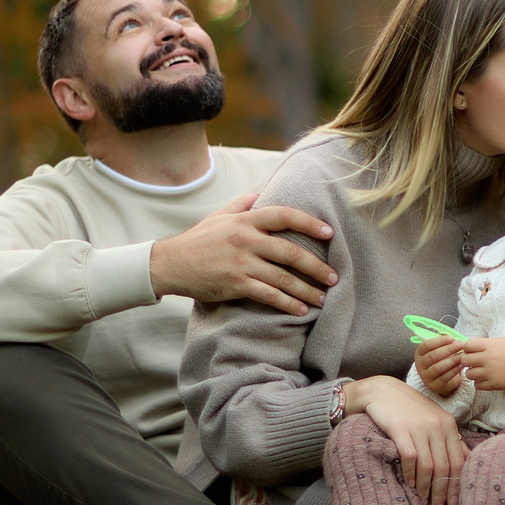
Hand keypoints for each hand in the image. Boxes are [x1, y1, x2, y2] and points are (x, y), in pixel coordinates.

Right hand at [149, 193, 336, 314]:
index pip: (284, 216)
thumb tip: (259, 194)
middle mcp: (246, 240)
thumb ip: (241, 205)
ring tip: (324, 298)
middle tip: (334, 276)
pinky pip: (268, 295)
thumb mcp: (218, 216)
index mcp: (245, 220)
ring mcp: (241, 263)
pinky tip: (301, 310)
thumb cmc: (197, 240)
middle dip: (316, 266)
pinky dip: (287, 304)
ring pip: (283, 278)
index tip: (329, 233)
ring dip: (307, 290)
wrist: (170, 264)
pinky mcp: (235, 284)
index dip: (309, 223)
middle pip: (290, 252)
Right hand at [342, 376, 465, 504]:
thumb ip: (448, 438)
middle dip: (442, 491)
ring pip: (428, 466)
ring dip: (426, 488)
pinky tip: (409, 484)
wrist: (382, 390)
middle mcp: (437, 426)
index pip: (458, 460)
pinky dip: (410, 475)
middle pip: (444, 467)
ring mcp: (419, 428)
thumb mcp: (433, 419)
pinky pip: (410, 459)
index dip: (457, 484)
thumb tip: (465, 459)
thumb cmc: (409, 408)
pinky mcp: (400, 430)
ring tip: (424, 501)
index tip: (454, 501)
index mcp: (449, 424)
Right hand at [413, 337, 465, 397]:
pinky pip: (444, 377)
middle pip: (433, 356)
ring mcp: (426, 376)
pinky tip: (462, 365)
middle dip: (448, 349)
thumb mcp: (439, 348)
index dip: (439, 341)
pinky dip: (454, 370)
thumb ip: (443, 341)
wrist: (442, 379)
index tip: (451, 338)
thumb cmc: (442, 359)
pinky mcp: (434, 385)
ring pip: (438, 367)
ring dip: (452, 360)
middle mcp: (420, 365)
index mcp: (419, 353)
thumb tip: (449, 334)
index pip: (426, 345)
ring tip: (463, 355)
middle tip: (460, 345)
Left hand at [452, 337, 504, 391]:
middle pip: (464, 360)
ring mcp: (490, 372)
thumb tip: (473, 346)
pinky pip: (477, 385)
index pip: (467, 345)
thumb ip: (488, 343)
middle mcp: (488, 359)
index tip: (473, 351)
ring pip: (468, 374)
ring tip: (481, 371)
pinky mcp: (494, 384)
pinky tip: (486, 378)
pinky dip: (479, 382)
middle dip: (467, 360)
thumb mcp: (504, 341)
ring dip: (472, 372)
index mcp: (490, 346)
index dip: (468, 348)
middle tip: (474, 362)